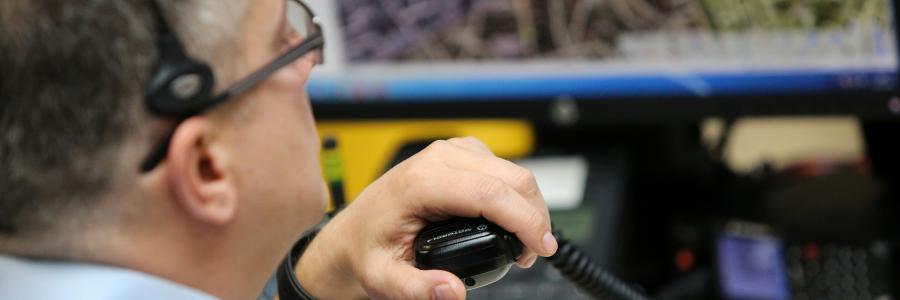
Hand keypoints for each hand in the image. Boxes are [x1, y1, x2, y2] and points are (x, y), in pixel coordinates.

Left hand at [295, 137, 556, 298]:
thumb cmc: (367, 251)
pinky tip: (511, 221)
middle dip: (534, 217)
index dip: (526, 221)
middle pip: (511, 178)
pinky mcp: (459, 154)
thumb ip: (418, 290)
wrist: (352, 233)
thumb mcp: (384, 280)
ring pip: (512, 172)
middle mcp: (438, 159)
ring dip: (528, 207)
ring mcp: (450, 153)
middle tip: (532, 255)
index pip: (491, 193)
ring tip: (524, 243)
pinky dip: (516, 196)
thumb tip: (454, 291)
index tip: (539, 249)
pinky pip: (502, 169)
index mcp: (420, 182)